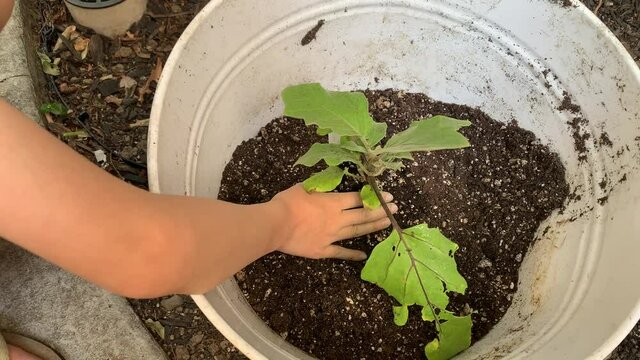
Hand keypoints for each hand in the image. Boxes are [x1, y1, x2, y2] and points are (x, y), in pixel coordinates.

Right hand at [269, 184, 396, 260]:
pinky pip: (341, 252)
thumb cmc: (288, 202)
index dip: (374, 196)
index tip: (388, 196)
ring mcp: (332, 236)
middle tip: (396, 209)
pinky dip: (353, 254)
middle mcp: (337, 219)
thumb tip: (332, 183)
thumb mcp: (306, 186)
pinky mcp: (323, 250)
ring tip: (388, 224)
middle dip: (381, 211)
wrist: (276, 224)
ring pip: (357, 231)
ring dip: (373, 227)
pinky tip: (364, 255)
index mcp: (333, 202)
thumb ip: (321, 186)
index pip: (359, 198)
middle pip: (363, 215)